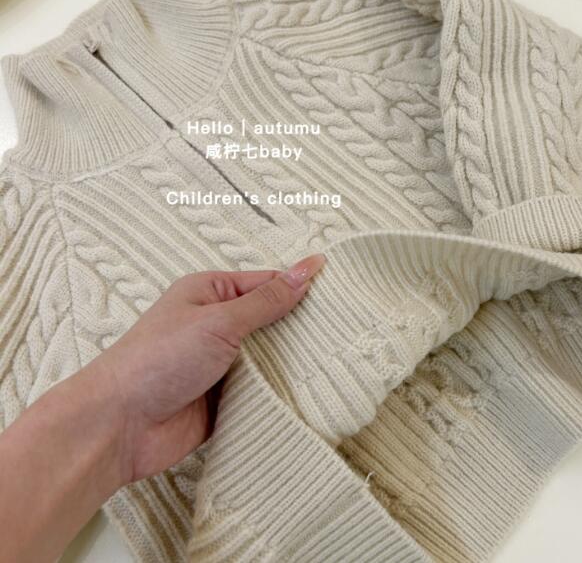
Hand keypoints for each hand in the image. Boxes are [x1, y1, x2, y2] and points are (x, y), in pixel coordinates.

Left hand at [86, 253, 325, 485]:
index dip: (299, 285)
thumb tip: (305, 270)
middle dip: (300, 326)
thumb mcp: (219, 321)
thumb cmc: (159, 359)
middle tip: (346, 327)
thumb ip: (266, 301)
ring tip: (339, 358)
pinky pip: (261, 389)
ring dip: (292, 362)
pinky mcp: (225, 398)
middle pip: (270, 320)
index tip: (339, 289)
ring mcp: (220, 363)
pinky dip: (279, 391)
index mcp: (209, 293)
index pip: (265, 283)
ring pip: (269, 357)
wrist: (119, 427)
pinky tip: (312, 390)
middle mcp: (216, 325)